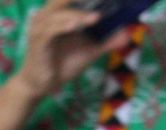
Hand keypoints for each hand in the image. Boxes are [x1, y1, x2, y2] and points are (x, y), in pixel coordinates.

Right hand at [13, 0, 129, 100]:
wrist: (41, 86)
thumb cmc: (62, 65)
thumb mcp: (89, 51)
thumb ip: (106, 41)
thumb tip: (128, 34)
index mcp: (58, 14)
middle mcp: (46, 17)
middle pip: (63, 0)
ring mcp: (40, 29)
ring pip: (58, 14)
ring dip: (78, 14)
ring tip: (97, 18)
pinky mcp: (37, 43)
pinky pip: (50, 31)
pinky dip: (63, 26)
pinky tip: (76, 26)